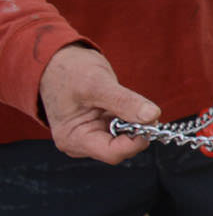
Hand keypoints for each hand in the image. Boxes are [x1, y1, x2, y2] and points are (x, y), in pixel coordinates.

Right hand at [39, 45, 158, 163]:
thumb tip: (152, 115)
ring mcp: (90, 135)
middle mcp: (81, 142)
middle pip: (120, 148)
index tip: (152, 121)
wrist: (57, 62)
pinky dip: (130, 118)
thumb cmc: (68, 72)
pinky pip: (122, 128)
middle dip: (137, 131)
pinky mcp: (99, 126)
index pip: (112, 153)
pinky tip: (126, 104)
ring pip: (124, 139)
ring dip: (134, 123)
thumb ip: (124, 101)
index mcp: (73, 138)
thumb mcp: (97, 83)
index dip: (136, 141)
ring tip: (130, 102)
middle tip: (146, 109)